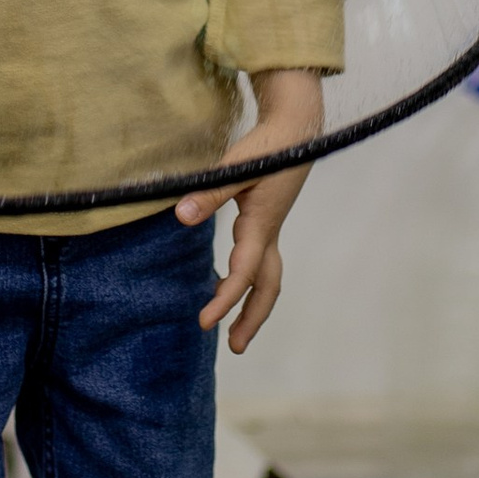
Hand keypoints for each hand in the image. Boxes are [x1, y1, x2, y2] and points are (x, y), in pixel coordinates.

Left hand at [179, 70, 322, 351]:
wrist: (297, 129)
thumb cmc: (268, 146)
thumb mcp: (235, 166)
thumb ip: (209, 193)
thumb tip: (181, 216)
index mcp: (262, 225)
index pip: (243, 273)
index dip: (224, 300)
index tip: (205, 322)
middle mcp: (269, 233)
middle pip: (267, 287)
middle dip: (252, 319)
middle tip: (235, 348)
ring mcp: (271, 229)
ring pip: (268, 278)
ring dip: (253, 305)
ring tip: (236, 332)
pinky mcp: (267, 222)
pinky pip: (261, 263)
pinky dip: (249, 283)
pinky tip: (230, 283)